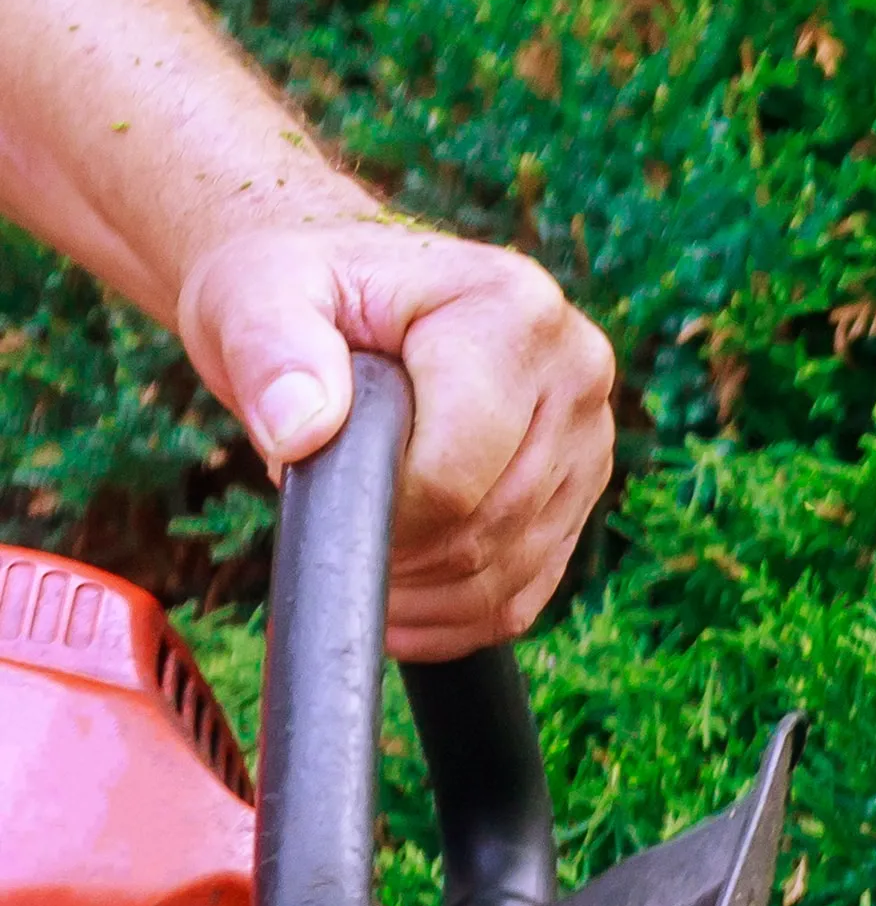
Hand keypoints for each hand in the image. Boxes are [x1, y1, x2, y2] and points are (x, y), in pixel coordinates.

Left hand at [180, 216, 616, 658]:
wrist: (340, 292)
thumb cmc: (298, 288)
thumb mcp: (255, 292)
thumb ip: (270, 349)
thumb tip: (301, 430)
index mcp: (513, 313)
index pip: (457, 471)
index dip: (375, 510)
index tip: (307, 487)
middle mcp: (576, 372)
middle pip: (490, 526)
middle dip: (396, 552)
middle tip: (322, 524)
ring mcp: (589, 437)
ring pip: (510, 571)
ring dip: (420, 594)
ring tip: (351, 555)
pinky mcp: (580, 490)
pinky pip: (524, 594)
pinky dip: (451, 617)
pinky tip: (392, 597)